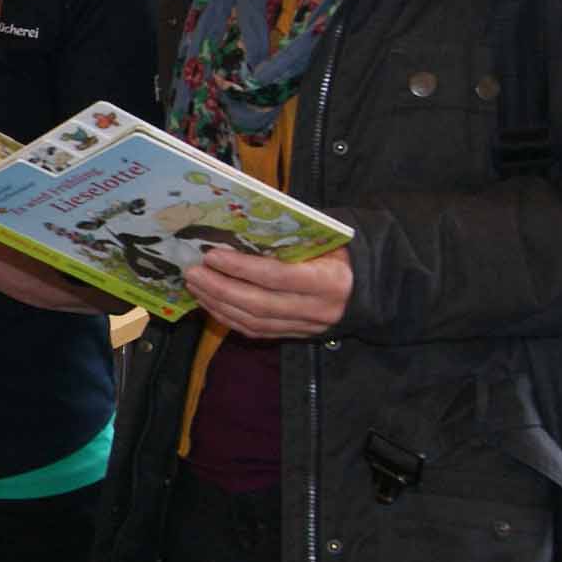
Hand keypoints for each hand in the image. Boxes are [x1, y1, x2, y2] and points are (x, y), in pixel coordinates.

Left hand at [185, 246, 352, 338]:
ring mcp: (305, 327)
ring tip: (195, 285)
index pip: (276, 277)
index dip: (241, 268)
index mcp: (328, 280)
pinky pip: (255, 332)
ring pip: (253, 322)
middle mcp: (316, 309)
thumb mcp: (325, 241)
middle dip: (220, 288)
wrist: (368, 289)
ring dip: (218, 304)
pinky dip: (228, 317)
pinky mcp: (295, 336)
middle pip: (258, 304)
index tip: (212, 255)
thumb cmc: (341, 255)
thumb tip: (242, 226)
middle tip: (193, 271)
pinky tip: (210, 303)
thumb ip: (291, 237)